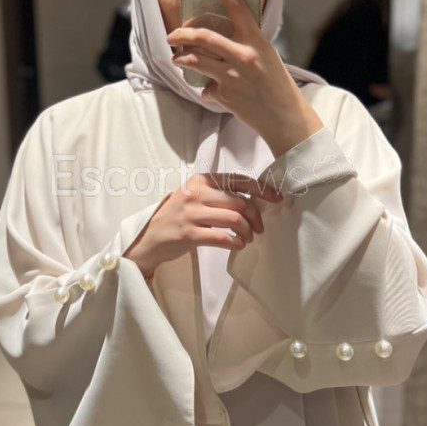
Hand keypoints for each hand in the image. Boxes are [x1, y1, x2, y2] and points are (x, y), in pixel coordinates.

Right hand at [124, 170, 282, 278]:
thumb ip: (218, 195)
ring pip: (234, 219)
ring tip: (247, 238)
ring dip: (247, 231)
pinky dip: (236, 242)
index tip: (278, 198)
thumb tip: (252, 200)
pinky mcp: (188, 234)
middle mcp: (196, 193)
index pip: (238, 180)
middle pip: (240, 201)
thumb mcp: (194, 197)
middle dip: (256, 217)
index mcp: (200, 181)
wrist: (148, 239)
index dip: (262, 188)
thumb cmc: (176, 218)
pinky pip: (222, 237)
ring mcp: (191, 213)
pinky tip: (238, 245)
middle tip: (259, 229)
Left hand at [166, 0, 324, 156]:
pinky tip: (212, 91)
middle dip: (182, 34)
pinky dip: (206, 89)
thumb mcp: (267, 56)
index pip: (237, 6)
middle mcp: (243, 56)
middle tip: (173, 35)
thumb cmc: (278, 85)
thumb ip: (247, 44)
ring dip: (182, 59)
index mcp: (257, 41)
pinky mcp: (225, 96)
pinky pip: (205, 88)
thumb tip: (223, 36)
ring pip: (195, 61)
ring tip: (179, 58)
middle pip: (203, 37)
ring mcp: (232, 77)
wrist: (285, 118)